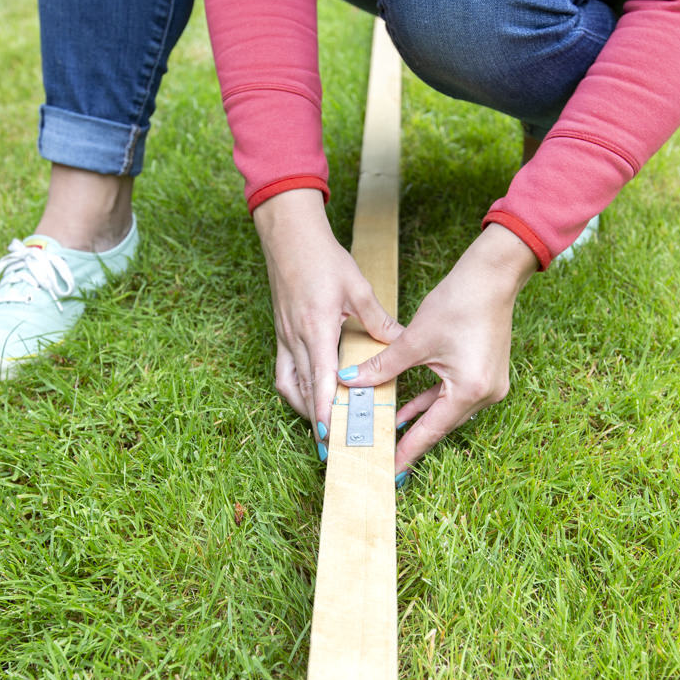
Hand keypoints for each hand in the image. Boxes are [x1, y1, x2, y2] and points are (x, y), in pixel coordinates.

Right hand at [253, 189, 402, 445]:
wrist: (289, 236)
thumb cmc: (322, 258)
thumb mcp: (357, 287)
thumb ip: (377, 320)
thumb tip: (399, 342)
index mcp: (316, 328)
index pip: (320, 379)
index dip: (324, 410)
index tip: (331, 434)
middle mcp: (295, 338)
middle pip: (302, 391)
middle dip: (315, 420)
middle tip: (332, 443)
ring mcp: (284, 337)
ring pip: (288, 385)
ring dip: (303, 407)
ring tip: (322, 425)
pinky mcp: (281, 333)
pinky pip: (284, 371)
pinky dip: (296, 390)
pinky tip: (311, 396)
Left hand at [338, 224, 537, 476]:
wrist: (492, 277)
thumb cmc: (458, 304)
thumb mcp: (414, 340)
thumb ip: (382, 366)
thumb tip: (350, 382)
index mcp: (469, 391)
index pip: (431, 430)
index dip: (408, 450)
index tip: (390, 471)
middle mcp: (485, 395)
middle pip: (440, 424)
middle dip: (411, 437)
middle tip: (384, 456)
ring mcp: (489, 385)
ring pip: (445, 410)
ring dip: (418, 417)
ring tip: (388, 431)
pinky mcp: (485, 374)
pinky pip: (453, 396)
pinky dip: (431, 400)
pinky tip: (407, 408)